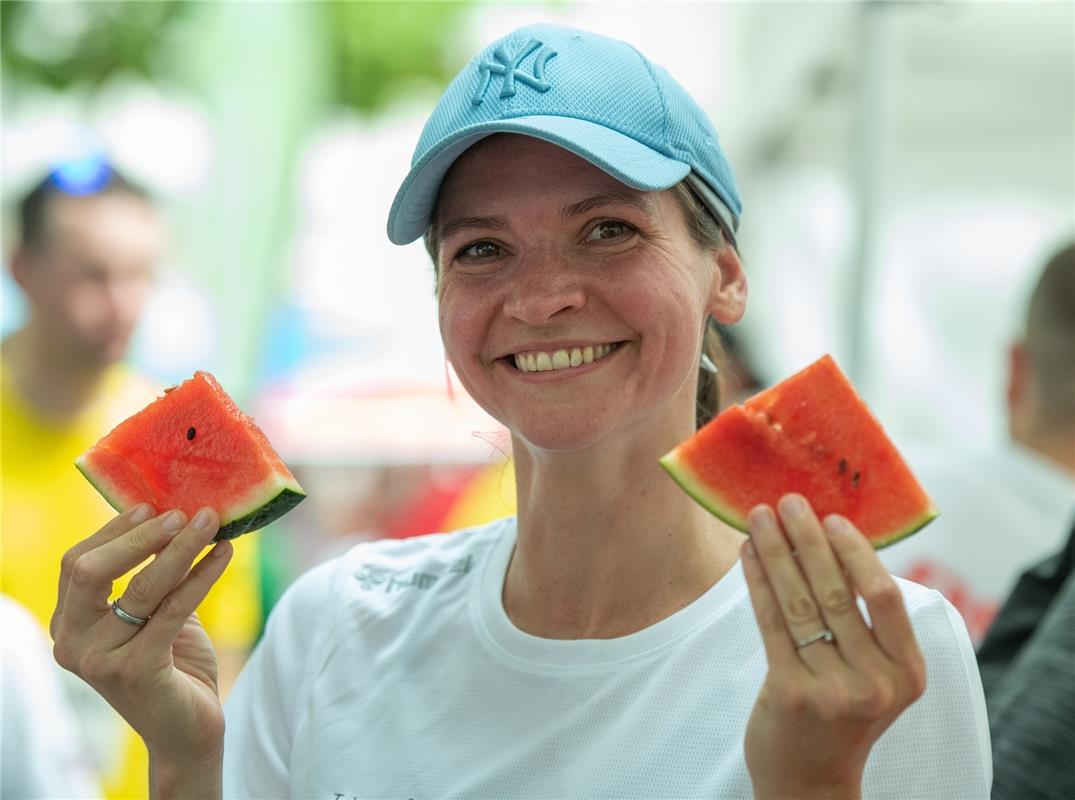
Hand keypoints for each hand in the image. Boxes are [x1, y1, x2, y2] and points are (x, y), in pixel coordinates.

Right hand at [51, 504, 232, 766]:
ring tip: (212, 522)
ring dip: (181, 548)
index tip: (153, 505)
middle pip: (92, 570)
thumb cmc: (173, 665)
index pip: (77, 563)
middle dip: (140, 536)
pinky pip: (175, 608)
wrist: (187, 729)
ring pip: (141, 587)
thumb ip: (154, 574)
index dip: (114, 531)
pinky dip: (203, 575)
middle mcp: (72, 644)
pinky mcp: (136, 671)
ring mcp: (99, 660)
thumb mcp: (156, 613)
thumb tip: (177, 514)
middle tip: (184, 512)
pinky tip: (225, 554)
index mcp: (68, 625)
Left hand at [741, 494, 926, 799]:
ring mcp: (833, 689)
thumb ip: (867, 626)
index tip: (831, 517)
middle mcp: (876, 682)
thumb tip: (834, 542)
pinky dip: (757, 581)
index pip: (885, 595)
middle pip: (838, 591)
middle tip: (789, 501)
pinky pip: (771, 621)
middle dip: (809, 539)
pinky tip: (747, 553)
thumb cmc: (841, 714)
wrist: (809, 781)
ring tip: (759, 517)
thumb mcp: (874, 676)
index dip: (856, 550)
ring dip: (776, 552)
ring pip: (801, 601)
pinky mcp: (790, 692)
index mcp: (908, 672)